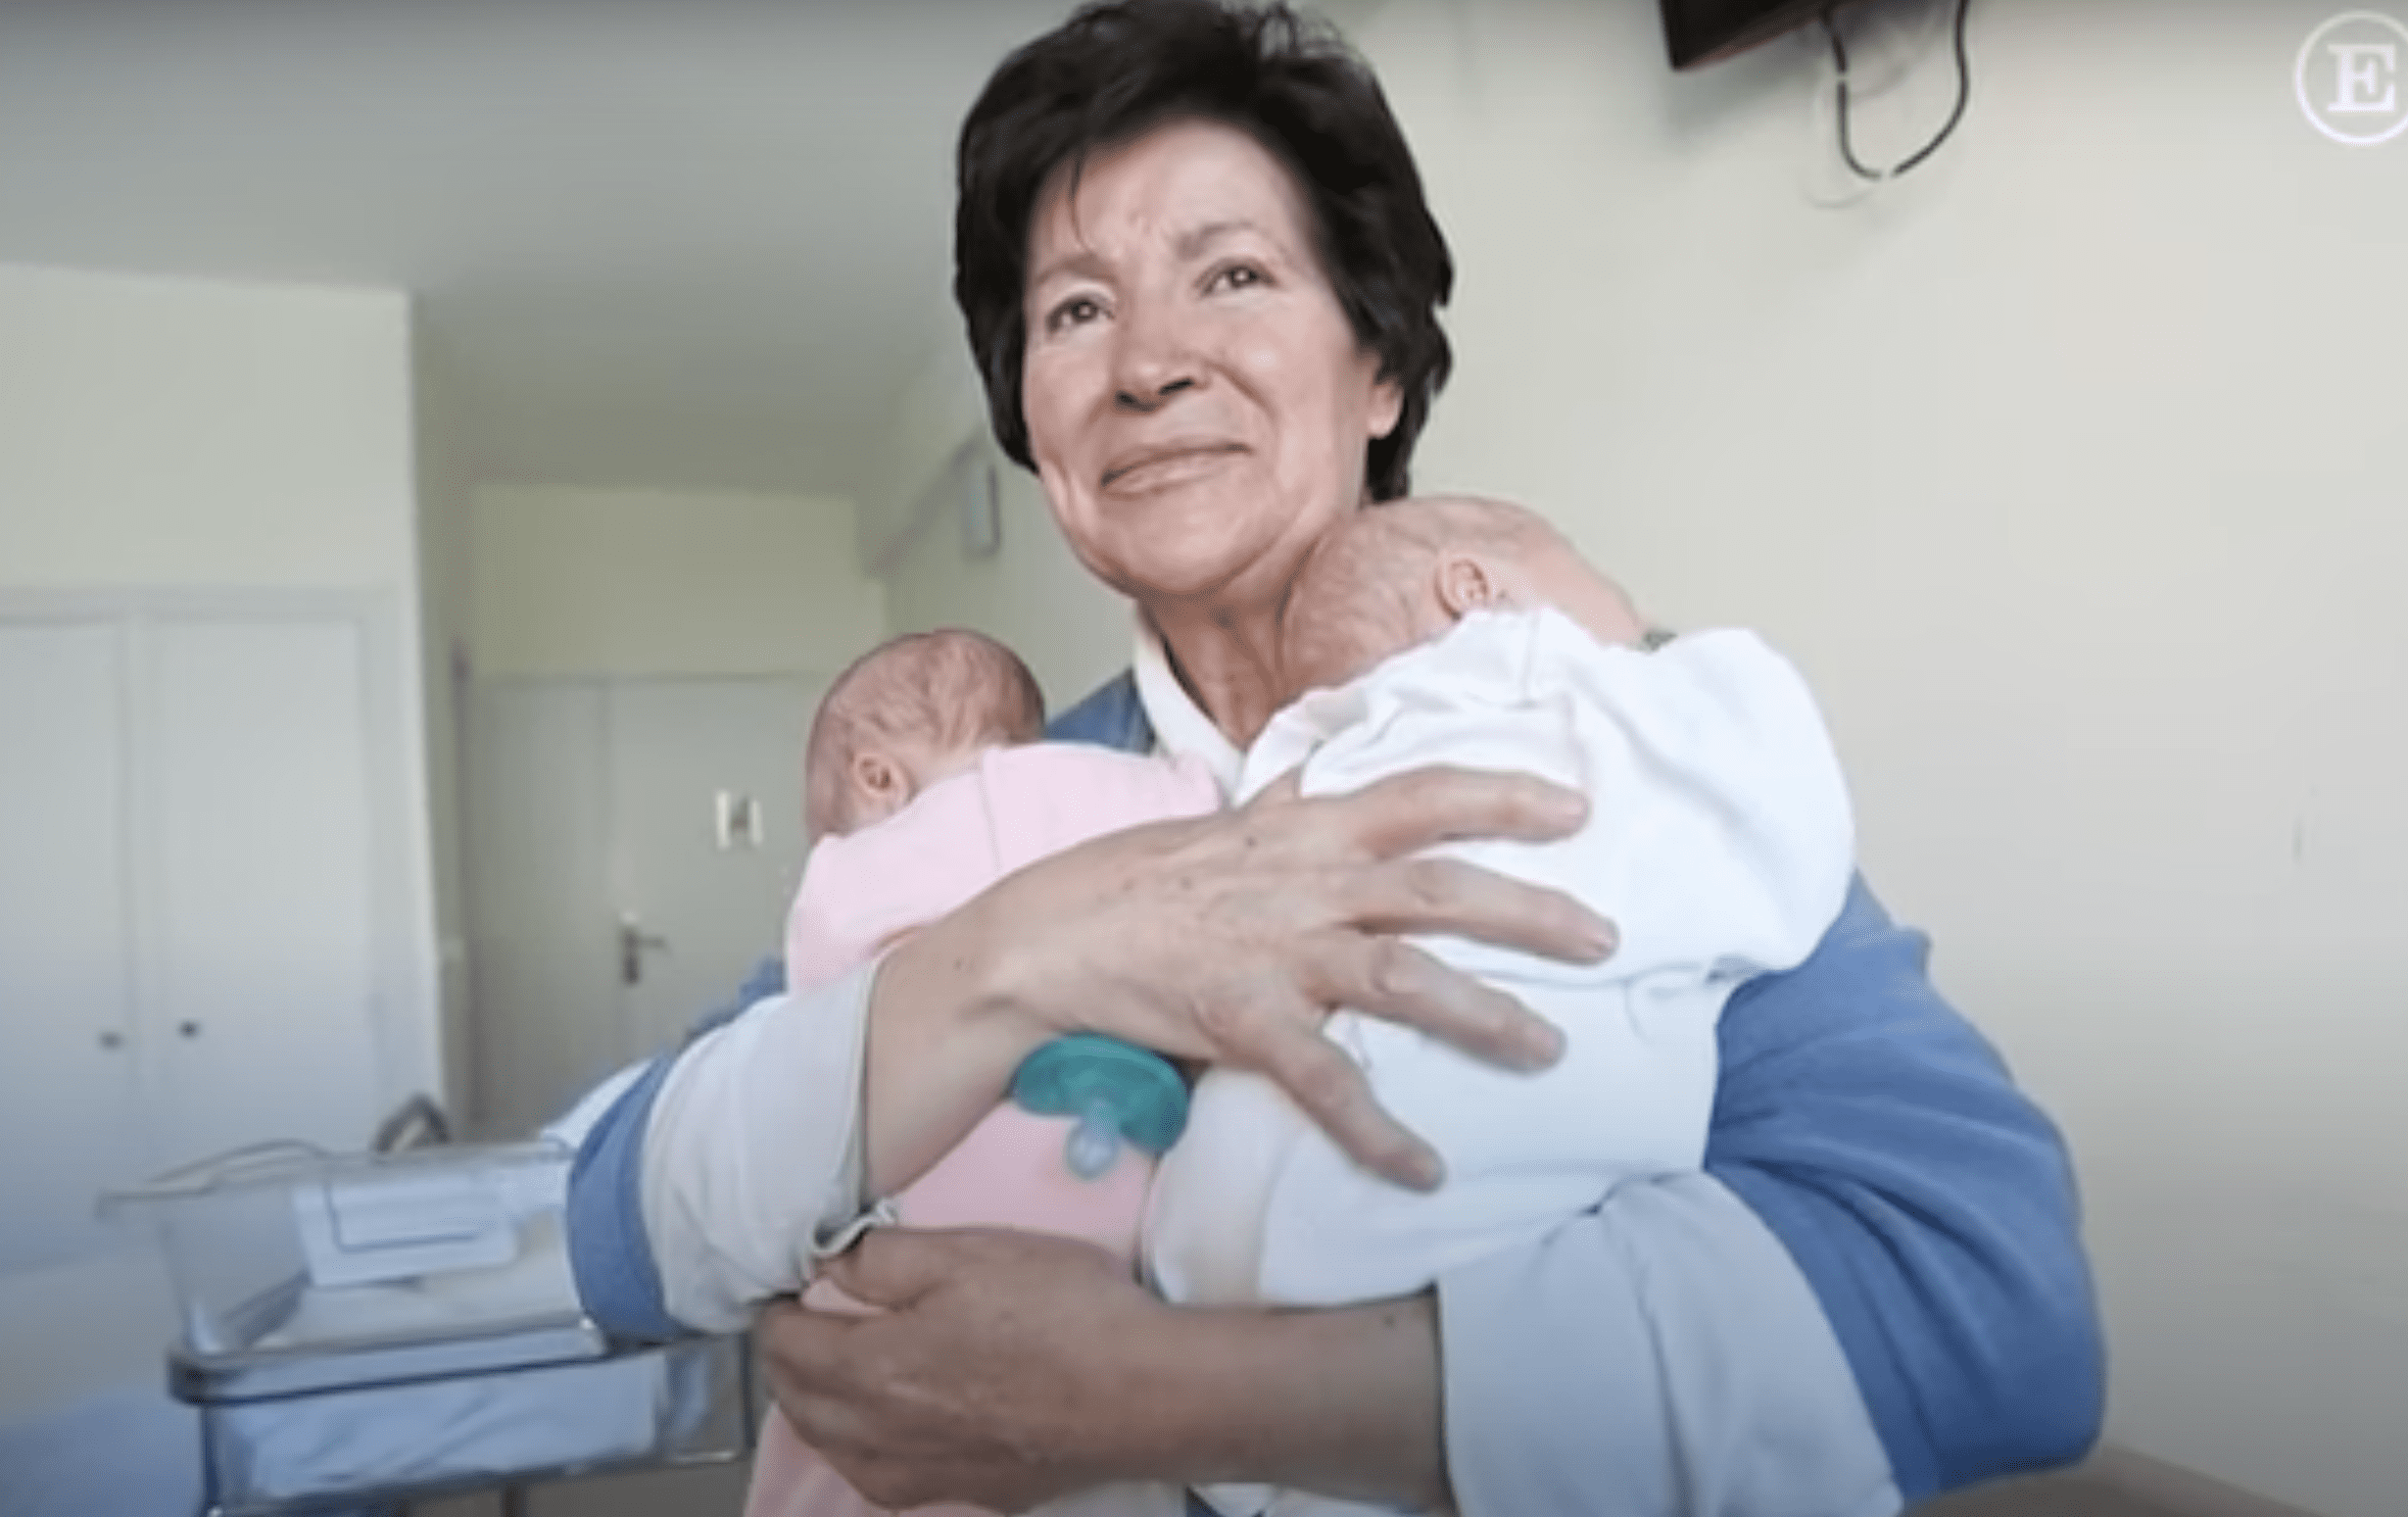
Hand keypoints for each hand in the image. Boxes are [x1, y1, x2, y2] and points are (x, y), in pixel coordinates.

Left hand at [758, 1228, 1171, 1511]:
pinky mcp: (968, 1491)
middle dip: (785, 1362)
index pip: (787, 1346)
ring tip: (822, 1376)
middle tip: (792, 1325)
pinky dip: (858, 1450)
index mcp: (872, 1369)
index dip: (775, 1311)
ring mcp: (925, 1474)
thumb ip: (881, 1259)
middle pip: (800, 1404)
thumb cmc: (1059, 1311)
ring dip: (814, 1410)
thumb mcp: (967, 1253)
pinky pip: (881, 1478)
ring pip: (835, 1449)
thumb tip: (825, 1265)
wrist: (1145, 1393)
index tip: (781, 1287)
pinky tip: (878, 1434)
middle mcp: (882, 1435)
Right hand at [904, 764, 1613, 1189]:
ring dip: (1485, 1015)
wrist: (1042, 938)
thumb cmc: (1126, 880)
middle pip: (1439, 888)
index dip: (1502, 797)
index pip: (1420, 795)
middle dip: (1531, 912)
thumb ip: (1275, 808)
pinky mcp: (1242, 1020)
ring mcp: (1275, 952)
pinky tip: (1425, 1169)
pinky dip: (1378, 1130)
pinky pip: (1325, 1083)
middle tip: (1605, 937)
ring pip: (1405, 977)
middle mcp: (1303, 883)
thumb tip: (1310, 779)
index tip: (1574, 806)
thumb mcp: (1212, 826)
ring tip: (1549, 1048)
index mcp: (1302, 830)